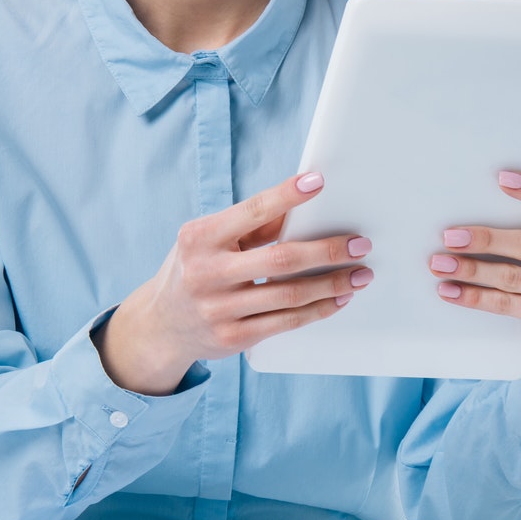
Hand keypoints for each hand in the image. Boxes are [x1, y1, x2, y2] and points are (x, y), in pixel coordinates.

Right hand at [92, 172, 369, 395]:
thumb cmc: (195, 268)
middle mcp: (206, 273)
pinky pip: (286, 323)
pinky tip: (338, 298)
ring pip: (290, 295)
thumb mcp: (209, 240)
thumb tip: (302, 206)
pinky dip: (318, 309)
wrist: (160, 325)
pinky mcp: (233, 338)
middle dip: (327, 250)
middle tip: (361, 244)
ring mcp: (218, 309)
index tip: (319, 181)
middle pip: (281, 259)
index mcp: (199, 237)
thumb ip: (251, 227)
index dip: (287, 196)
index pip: (252, 212)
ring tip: (361, 274)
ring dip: (332, 283)